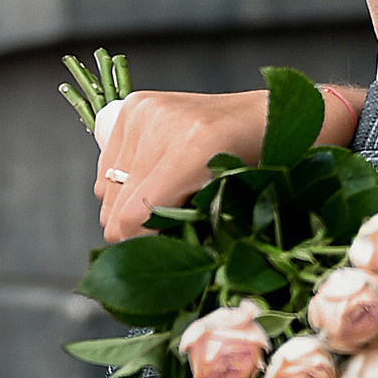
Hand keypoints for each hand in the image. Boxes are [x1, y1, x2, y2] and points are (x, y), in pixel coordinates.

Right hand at [93, 88, 360, 241]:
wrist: (272, 117)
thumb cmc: (263, 169)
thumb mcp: (233, 209)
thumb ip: (190, 235)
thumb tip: (150, 272)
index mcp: (195, 149)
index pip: (131, 219)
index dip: (140, 248)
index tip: (159, 255)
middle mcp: (163, 124)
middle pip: (113, 208)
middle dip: (134, 232)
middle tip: (165, 232)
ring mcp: (145, 112)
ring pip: (105, 190)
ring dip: (127, 206)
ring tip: (165, 200)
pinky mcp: (134, 105)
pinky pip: (105, 165)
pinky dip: (122, 182)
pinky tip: (154, 177)